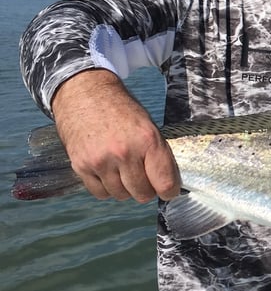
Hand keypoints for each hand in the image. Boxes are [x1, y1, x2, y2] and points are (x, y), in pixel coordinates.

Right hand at [51, 69, 180, 202]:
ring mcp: (101, 161)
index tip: (168, 190)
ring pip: (121, 195)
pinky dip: (106, 187)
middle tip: (143, 177)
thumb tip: (168, 184)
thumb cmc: (121, 111)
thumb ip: (158, 155)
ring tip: (123, 168)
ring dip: (125, 188)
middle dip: (146, 189)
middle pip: (142, 194)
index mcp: (148, 140)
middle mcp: (124, 153)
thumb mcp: (148, 126)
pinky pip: (101, 193)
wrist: (85, 94)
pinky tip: (108, 171)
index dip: (169, 191)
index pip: (165, 183)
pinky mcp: (81, 166)